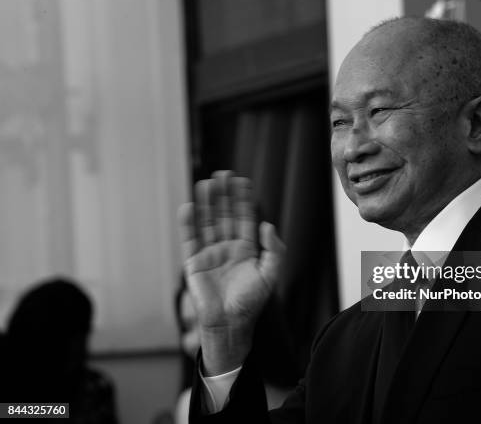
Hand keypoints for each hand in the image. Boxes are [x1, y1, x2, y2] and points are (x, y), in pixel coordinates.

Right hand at [178, 171, 284, 373]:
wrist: (229, 324)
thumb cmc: (251, 302)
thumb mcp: (270, 275)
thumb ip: (274, 250)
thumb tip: (268, 224)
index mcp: (246, 248)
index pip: (243, 218)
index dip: (242, 200)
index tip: (242, 181)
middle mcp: (227, 247)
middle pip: (224, 215)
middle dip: (224, 195)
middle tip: (223, 174)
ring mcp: (210, 253)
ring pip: (207, 222)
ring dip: (207, 203)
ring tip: (206, 183)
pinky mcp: (194, 262)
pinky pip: (190, 238)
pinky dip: (188, 223)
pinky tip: (189, 206)